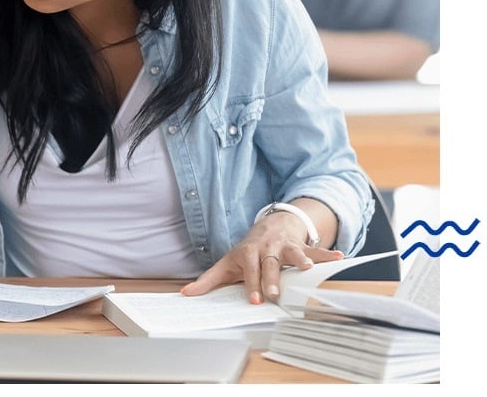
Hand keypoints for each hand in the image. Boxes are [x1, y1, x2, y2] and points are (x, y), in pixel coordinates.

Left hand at [181, 213, 342, 303]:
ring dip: (301, 260)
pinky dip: (326, 253)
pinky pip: (315, 249)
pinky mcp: (302, 246)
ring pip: (293, 254)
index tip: (255, 301)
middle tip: (274, 293)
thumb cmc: (248, 251)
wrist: (270, 224)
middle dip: (272, 279)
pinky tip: (339, 257)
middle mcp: (267, 248)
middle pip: (270, 264)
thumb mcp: (228, 263)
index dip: (252, 285)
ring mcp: (286, 246)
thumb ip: (209, 280)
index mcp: (249, 253)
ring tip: (310, 267)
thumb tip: (186, 294)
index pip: (250, 270)